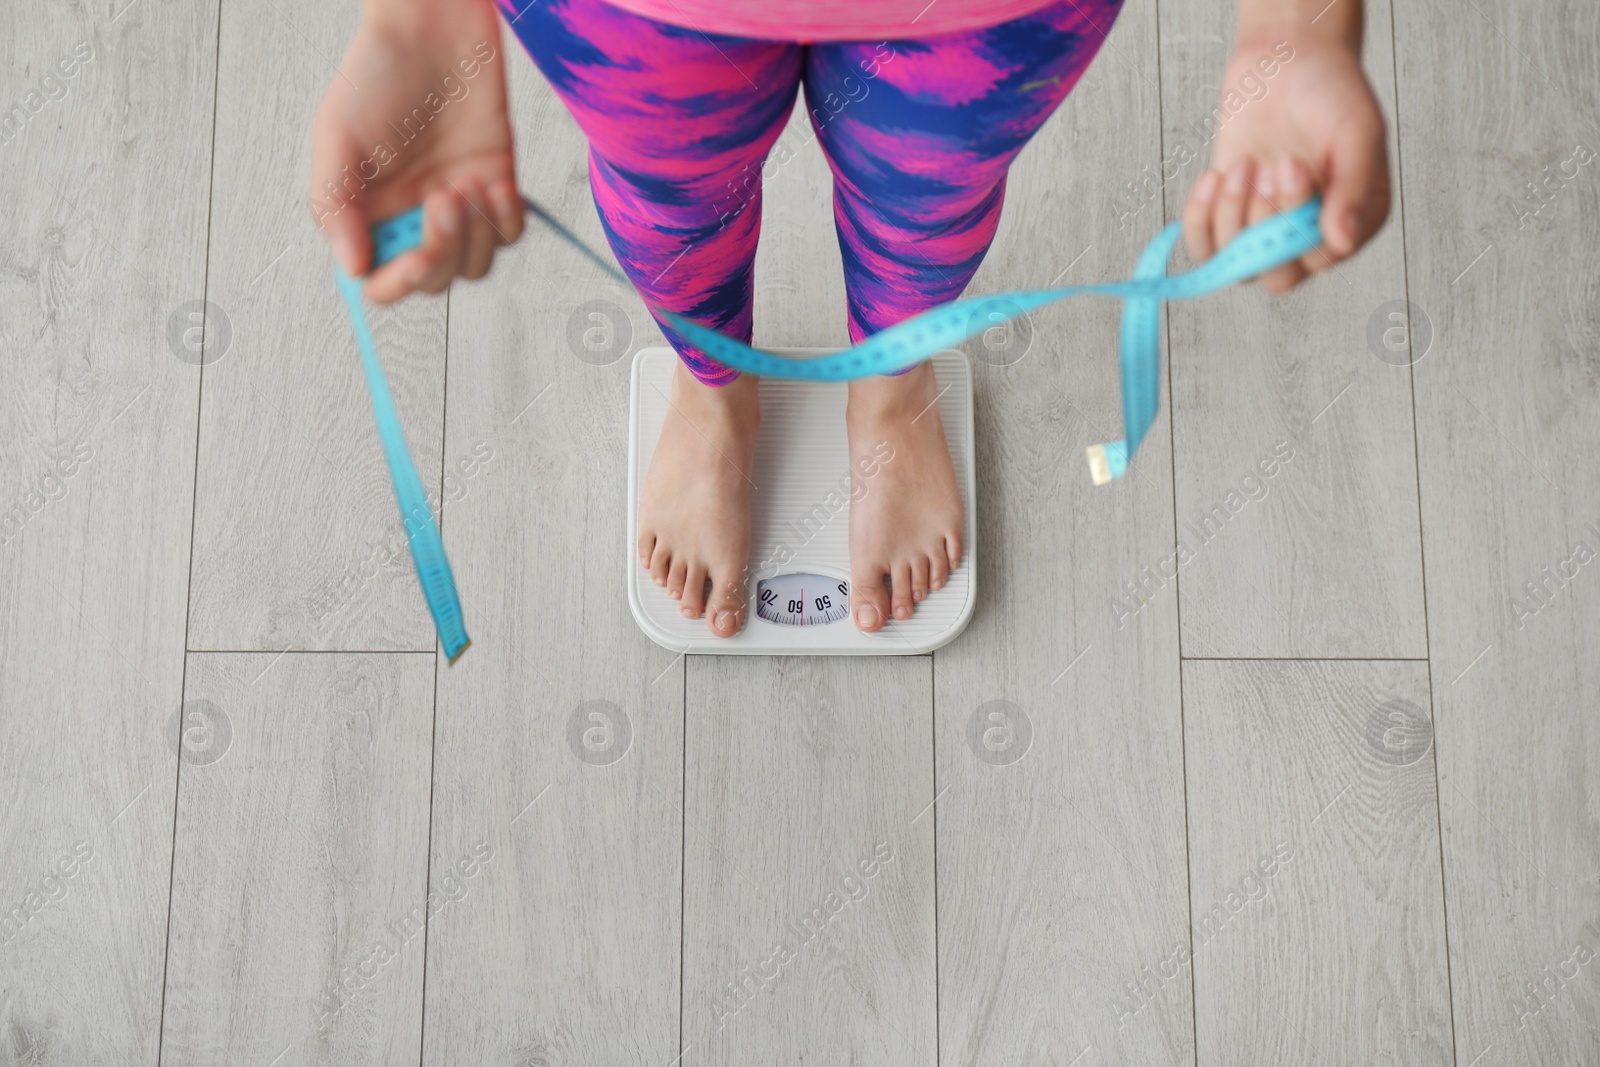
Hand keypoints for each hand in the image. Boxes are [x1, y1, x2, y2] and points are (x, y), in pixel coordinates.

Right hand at [309, 0, 521, 301]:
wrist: (433, 28)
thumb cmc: (378, 73)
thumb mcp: (337, 136)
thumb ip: (337, 205)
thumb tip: (353, 267)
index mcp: (370, 213)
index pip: (382, 280)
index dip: (399, 283)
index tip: (413, 258)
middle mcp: (413, 216)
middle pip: (434, 279)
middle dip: (443, 252)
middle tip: (445, 197)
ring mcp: (457, 205)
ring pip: (475, 264)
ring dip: (476, 237)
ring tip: (466, 184)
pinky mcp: (495, 186)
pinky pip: (508, 234)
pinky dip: (505, 221)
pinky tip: (495, 185)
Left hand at [1181, 24, 1389, 291]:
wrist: (1287, 60)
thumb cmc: (1331, 92)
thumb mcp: (1356, 132)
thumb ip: (1353, 187)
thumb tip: (1342, 242)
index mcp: (1356, 220)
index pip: (1321, 259)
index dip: (1296, 220)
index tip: (1292, 164)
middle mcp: (1312, 235)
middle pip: (1277, 276)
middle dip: (1262, 224)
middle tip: (1267, 166)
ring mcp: (1268, 231)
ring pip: (1237, 266)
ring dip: (1232, 214)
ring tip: (1245, 163)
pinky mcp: (1229, 218)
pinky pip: (1204, 249)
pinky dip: (1199, 219)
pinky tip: (1213, 176)